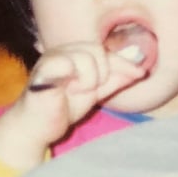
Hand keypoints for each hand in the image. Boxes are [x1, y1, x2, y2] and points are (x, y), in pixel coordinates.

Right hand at [0, 42, 146, 169]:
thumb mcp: (94, 92)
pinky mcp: (44, 67)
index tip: (141, 73)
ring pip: (87, 56)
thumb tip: (140, 70)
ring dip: (88, 79)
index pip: (105, 51)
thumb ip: (114, 80)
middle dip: (102, 73)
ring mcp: (53, 56)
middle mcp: (63, 49)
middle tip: (89, 89)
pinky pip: (68, 63)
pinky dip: (75, 78)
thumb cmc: (62, 107)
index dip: (124, 63)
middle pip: (97, 50)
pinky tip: (66, 90)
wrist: (37, 127)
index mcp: (75, 52)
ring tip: (75, 91)